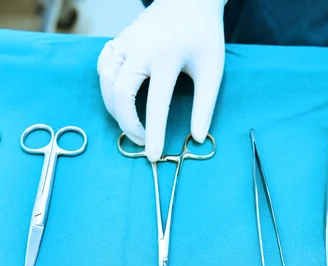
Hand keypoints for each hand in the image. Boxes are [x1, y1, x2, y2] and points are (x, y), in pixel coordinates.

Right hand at [97, 0, 225, 161]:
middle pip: (121, 94)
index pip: (156, 103)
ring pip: (105, 82)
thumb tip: (198, 139)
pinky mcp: (118, 40)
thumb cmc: (203, 36)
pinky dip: (107, 88)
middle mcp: (140, 48)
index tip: (154, 156)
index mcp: (167, 56)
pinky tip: (120, 100)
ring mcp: (125, 42)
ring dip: (114, 109)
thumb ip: (205, 106)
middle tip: (142, 142)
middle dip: (127, 124)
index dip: (155, 133)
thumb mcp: (212, 70)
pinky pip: (103, 68)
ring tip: (132, 126)